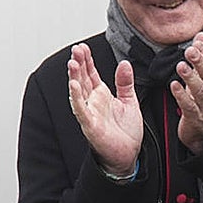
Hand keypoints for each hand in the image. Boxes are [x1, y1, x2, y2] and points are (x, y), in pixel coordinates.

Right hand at [67, 43, 142, 175]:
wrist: (128, 155)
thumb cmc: (126, 132)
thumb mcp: (129, 101)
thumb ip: (125, 82)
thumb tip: (124, 63)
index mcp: (102, 96)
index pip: (91, 74)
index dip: (87, 60)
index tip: (82, 47)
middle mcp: (93, 103)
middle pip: (82, 79)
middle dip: (79, 64)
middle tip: (76, 49)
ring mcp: (90, 113)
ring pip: (79, 92)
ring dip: (74, 77)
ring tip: (73, 62)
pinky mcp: (90, 125)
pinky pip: (81, 110)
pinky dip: (77, 97)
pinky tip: (73, 85)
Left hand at [170, 32, 202, 154]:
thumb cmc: (201, 103)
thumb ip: (202, 57)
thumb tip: (201, 35)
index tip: (198, 42)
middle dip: (200, 62)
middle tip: (190, 50)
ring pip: (201, 91)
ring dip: (191, 77)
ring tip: (180, 66)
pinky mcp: (194, 118)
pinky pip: (189, 107)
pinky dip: (182, 96)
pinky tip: (174, 85)